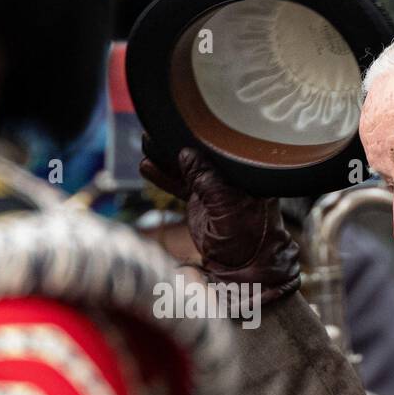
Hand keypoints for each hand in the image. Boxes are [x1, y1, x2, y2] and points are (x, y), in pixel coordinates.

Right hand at [139, 140, 300, 303]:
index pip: (222, 147)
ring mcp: (214, 190)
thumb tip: (187, 153)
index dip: (201, 135)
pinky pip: (179, 185)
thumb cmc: (246, 239)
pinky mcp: (201, 203)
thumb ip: (206, 180)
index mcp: (246, 174)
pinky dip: (163, 177)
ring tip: (147, 143)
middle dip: (179, 143)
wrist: (245, 271)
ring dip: (166, 159)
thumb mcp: (226, 207)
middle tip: (158, 129)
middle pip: (201, 154)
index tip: (180, 123)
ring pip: (186, 169)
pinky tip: (147, 167)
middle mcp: (231, 178)